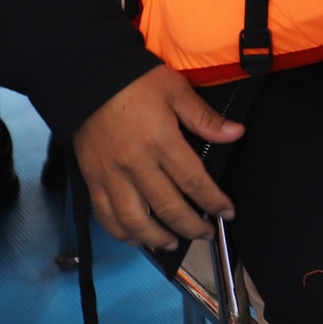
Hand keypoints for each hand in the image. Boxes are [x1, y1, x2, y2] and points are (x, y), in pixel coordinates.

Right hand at [71, 64, 244, 249]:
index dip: (213, 201)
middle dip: (191, 227)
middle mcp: (136, 165)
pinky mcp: (92, 180)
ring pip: (134, 221)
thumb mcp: (177, 91)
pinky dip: (122, 232)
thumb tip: (235, 134)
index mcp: (161, 142)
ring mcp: (111, 176)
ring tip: (173, 243)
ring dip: (156, 238)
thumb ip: (205, 118)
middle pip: (167, 208)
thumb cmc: (135, 82)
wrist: (87, 80)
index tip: (227, 212)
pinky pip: (106, 216)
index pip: (194, 181)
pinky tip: (136, 238)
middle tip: (205, 234)